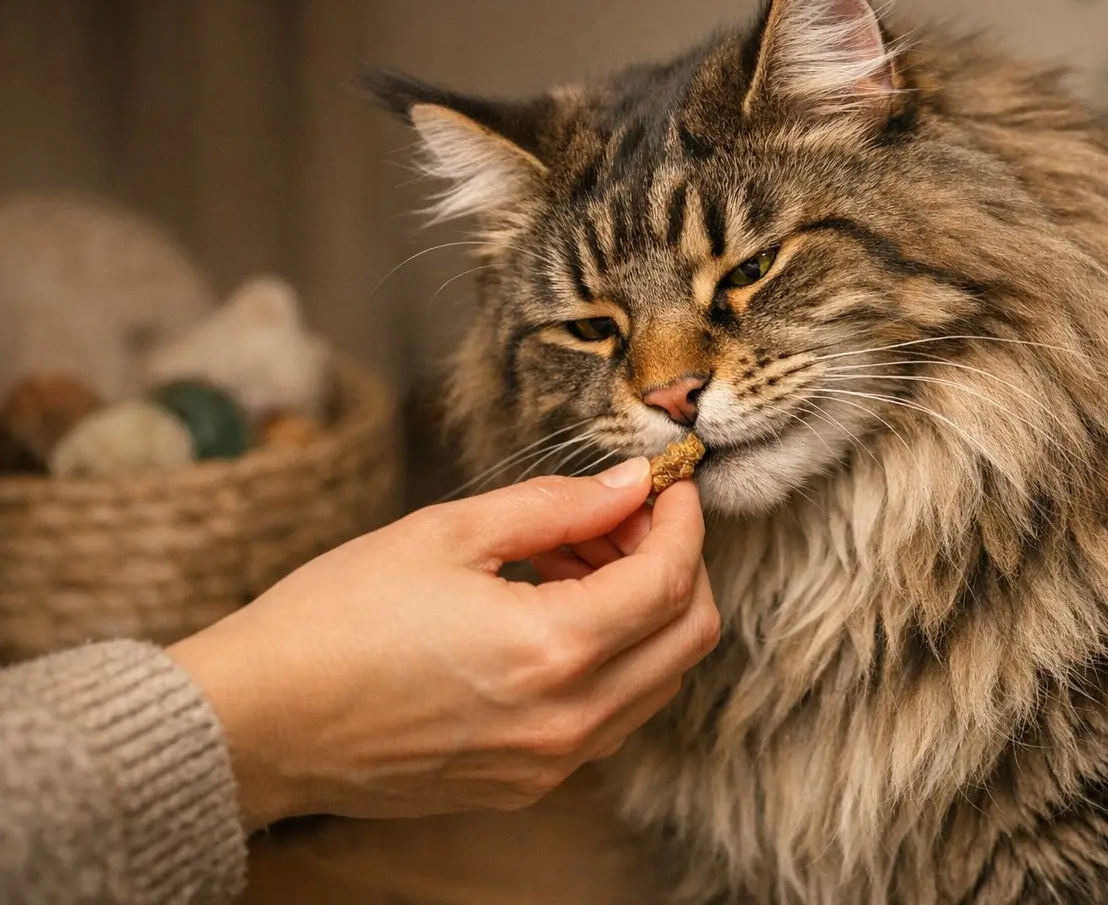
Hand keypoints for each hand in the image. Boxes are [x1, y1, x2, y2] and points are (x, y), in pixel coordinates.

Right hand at [165, 457, 716, 829]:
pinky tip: (552, 612)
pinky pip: (609, 717)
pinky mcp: (525, 784)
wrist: (258, 722)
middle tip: (622, 516)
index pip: (670, 580)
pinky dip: (610, 658)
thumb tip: (628, 485)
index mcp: (553, 651)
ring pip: (656, 681)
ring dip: (642, 612)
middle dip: (676, 564)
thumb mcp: (448, 533)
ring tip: (575, 558)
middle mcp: (567, 721)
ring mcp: (549, 764)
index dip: (681, 520)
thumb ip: (555, 507)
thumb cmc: (335, 619)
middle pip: (688, 638)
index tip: (667, 484)